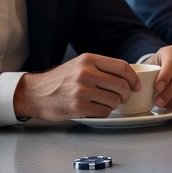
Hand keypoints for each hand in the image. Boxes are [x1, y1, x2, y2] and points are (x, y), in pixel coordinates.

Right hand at [13, 54, 138, 120]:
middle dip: (127, 94)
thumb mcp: (79, 65)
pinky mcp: (78, 106)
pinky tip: (96, 109)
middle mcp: (86, 73)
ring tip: (105, 103)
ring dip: (114, 104)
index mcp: (88, 60)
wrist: (35, 93)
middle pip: (122, 85)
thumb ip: (100, 68)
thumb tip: (128, 75)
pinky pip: (104, 111)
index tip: (136, 86)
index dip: (133, 78)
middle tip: (123, 98)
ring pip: (115, 100)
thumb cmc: (60, 80)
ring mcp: (81, 90)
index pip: (122, 67)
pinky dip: (104, 112)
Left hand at [148, 45, 171, 108]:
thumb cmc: (154, 69)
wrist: (162, 70)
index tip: (157, 88)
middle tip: (159, 102)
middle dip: (170, 91)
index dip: (165, 76)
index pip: (171, 63)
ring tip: (165, 105)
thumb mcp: (147, 66)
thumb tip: (138, 86)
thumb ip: (144, 74)